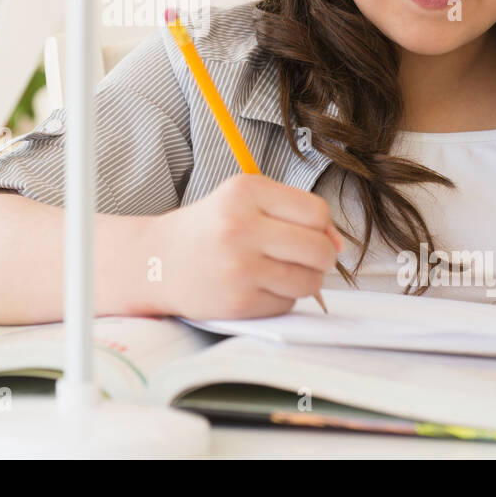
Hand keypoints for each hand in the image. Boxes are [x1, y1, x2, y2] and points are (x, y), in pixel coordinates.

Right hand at [145, 173, 342, 320]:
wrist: (156, 261)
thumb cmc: (208, 229)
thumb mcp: (243, 201)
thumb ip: (292, 212)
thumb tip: (338, 244)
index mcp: (245, 192)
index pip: (316, 211)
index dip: (323, 227)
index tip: (312, 235)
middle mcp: (241, 227)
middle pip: (319, 249)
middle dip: (321, 258)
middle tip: (302, 258)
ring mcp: (239, 267)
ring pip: (309, 281)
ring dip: (304, 281)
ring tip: (278, 272)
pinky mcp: (238, 301)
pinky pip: (287, 304)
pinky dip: (280, 299)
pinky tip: (256, 287)